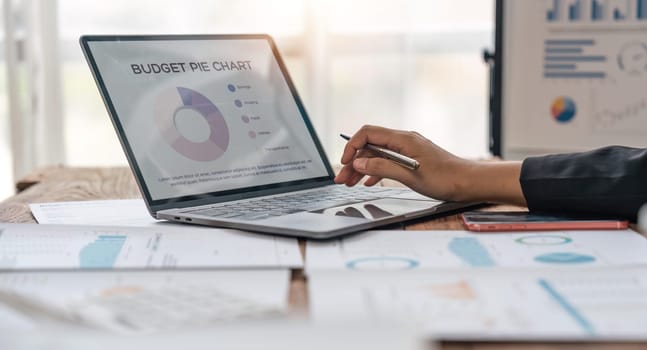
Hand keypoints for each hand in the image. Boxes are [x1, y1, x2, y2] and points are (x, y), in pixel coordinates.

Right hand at [334, 125, 525, 204]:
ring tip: (350, 182)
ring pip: (377, 154)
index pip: (368, 133)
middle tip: (341, 178)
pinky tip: (368, 182)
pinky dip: (376, 170)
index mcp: (403, 139)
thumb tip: (360, 162)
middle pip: (370, 145)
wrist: (469, 183)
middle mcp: (404, 140)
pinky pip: (388, 160)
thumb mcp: (410, 176)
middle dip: (354, 161)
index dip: (352, 146)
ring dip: (362, 167)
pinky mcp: (412, 159)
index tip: (345, 163)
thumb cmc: (446, 179)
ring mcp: (408, 149)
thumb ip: (383, 167)